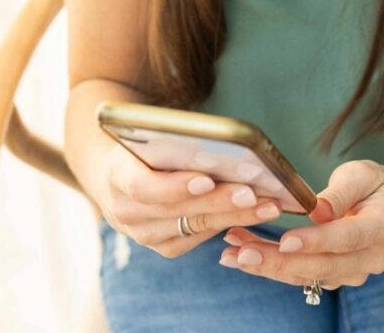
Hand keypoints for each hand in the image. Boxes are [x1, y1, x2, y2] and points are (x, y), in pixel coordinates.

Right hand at [95, 145, 281, 257]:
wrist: (117, 176)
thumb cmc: (144, 147)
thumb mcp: (149, 137)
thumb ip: (176, 144)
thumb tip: (225, 145)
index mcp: (115, 177)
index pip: (144, 188)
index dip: (176, 187)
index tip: (206, 180)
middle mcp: (126, 213)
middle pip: (178, 211)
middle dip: (220, 202)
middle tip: (253, 193)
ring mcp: (145, 235)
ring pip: (195, 227)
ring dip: (236, 216)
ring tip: (268, 205)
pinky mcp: (166, 247)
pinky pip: (200, 237)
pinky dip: (230, 224)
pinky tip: (256, 213)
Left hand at [218, 160, 383, 289]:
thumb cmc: (372, 185)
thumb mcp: (362, 174)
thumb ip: (341, 192)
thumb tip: (319, 211)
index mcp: (382, 228)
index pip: (347, 238)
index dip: (316, 241)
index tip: (285, 241)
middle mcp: (370, 259)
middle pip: (322, 265)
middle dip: (279, 261)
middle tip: (242, 252)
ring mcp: (351, 272)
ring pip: (306, 275)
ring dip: (267, 266)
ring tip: (230, 253)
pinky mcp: (333, 277)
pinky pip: (299, 275)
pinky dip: (270, 266)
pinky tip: (241, 252)